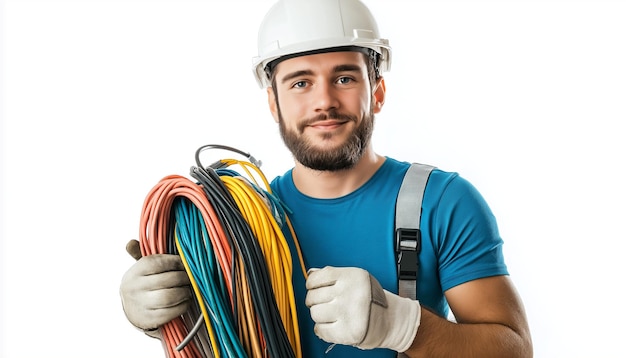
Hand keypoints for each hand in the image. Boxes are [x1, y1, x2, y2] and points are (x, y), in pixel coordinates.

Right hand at [119, 239, 191, 330]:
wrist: (132, 310)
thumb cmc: (144, 284)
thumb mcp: (142, 269)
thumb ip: (141, 253)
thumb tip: (130, 243)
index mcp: (135, 272)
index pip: (158, 262)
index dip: (176, 262)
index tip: (184, 263)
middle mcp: (134, 288)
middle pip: (168, 280)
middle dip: (184, 278)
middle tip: (191, 278)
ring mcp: (140, 305)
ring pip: (170, 297)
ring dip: (185, 293)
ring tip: (188, 290)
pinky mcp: (148, 320)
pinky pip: (171, 312)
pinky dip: (183, 306)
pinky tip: (185, 302)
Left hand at [305, 266, 420, 351]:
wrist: (392, 320)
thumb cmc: (373, 300)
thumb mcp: (358, 280)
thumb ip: (335, 276)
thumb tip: (311, 273)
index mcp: (353, 276)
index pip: (317, 277)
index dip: (311, 284)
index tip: (313, 287)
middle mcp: (350, 293)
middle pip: (313, 296)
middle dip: (315, 301)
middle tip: (325, 303)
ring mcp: (348, 312)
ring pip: (315, 313)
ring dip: (319, 316)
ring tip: (330, 315)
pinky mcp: (347, 332)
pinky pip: (320, 330)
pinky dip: (322, 330)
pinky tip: (331, 326)